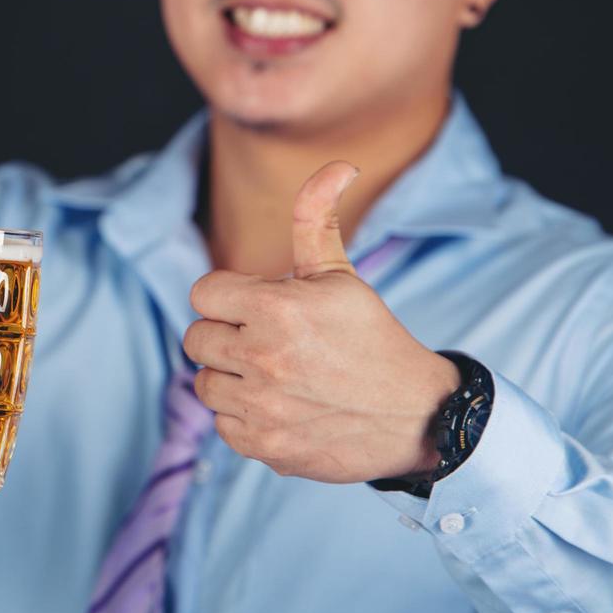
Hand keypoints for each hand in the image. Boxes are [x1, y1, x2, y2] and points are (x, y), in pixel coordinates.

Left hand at [183, 164, 459, 483]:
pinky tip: (280, 405)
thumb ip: (316, 218)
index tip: (255, 304)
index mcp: (277, 308)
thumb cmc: (372, 338)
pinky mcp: (264, 447)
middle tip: (265, 340)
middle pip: (196, 339)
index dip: (228, 296)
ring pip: (204, 383)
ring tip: (272, 373)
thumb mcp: (341, 275)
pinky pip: (222, 424)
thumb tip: (339, 165)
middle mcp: (263, 357)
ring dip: (230, 376)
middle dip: (225, 334)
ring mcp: (262, 406)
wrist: (416, 415)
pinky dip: (243, 416)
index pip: (203, 293)